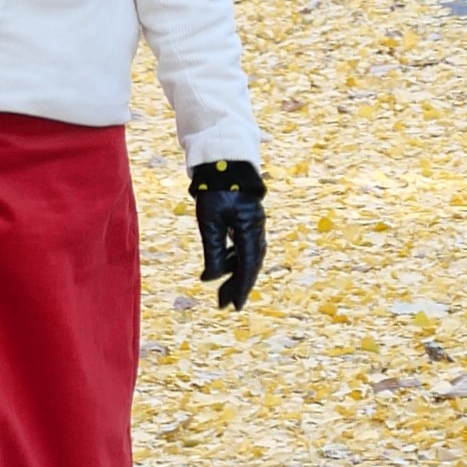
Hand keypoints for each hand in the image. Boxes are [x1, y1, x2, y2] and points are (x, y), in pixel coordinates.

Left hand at [188, 159, 265, 313]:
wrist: (224, 160)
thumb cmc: (216, 190)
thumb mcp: (210, 223)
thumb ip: (213, 252)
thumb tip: (210, 280)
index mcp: (250, 230)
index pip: (247, 267)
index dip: (240, 288)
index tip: (233, 306)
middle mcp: (256, 228)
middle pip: (250, 264)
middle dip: (238, 285)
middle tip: (225, 304)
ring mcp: (253, 222)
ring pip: (247, 255)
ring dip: (235, 272)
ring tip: (221, 287)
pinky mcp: (246, 217)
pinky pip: (244, 244)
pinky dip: (234, 258)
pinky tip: (223, 263)